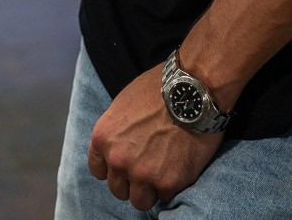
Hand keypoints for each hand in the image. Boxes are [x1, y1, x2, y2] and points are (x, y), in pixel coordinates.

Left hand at [88, 63, 220, 211]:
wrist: (193, 91)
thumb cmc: (160, 89)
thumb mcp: (124, 104)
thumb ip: (117, 131)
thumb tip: (119, 145)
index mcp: (103, 138)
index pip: (98, 170)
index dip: (113, 169)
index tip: (126, 165)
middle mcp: (118, 160)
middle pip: (118, 189)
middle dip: (132, 181)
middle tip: (149, 168)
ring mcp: (142, 173)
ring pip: (139, 201)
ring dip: (150, 190)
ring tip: (163, 173)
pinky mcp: (167, 183)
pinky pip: (165, 197)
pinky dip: (172, 187)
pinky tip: (179, 168)